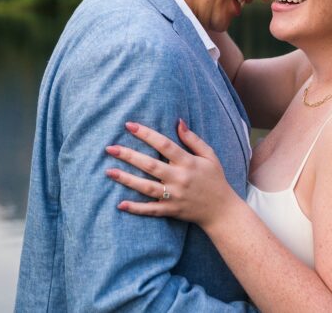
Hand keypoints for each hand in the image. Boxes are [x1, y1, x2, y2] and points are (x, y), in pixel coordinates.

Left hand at [105, 119, 234, 228]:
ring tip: (109, 172)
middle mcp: (180, 178)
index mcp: (188, 162)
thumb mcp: (209, 156)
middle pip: (151, 165)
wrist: (222, 211)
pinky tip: (120, 204)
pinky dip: (136, 208)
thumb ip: (193, 139)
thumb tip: (178, 121)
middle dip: (129, 156)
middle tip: (110, 148)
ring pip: (147, 187)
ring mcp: (175, 196)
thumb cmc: (215, 179)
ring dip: (127, 179)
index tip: (129, 125)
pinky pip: (151, 210)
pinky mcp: (171, 210)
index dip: (146, 134)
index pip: (164, 145)